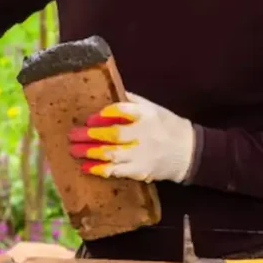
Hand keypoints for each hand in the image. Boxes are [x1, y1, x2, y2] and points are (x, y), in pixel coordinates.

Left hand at [68, 92, 195, 182]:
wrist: (190, 152)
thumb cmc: (167, 126)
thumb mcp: (153, 108)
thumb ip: (131, 101)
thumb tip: (107, 92)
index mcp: (147, 114)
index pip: (123, 110)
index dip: (104, 115)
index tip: (89, 118)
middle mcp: (144, 133)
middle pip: (114, 134)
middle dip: (90, 135)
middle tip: (72, 135)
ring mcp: (142, 153)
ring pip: (112, 153)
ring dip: (90, 152)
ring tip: (74, 150)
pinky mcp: (141, 170)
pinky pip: (117, 171)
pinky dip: (100, 169)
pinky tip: (86, 167)